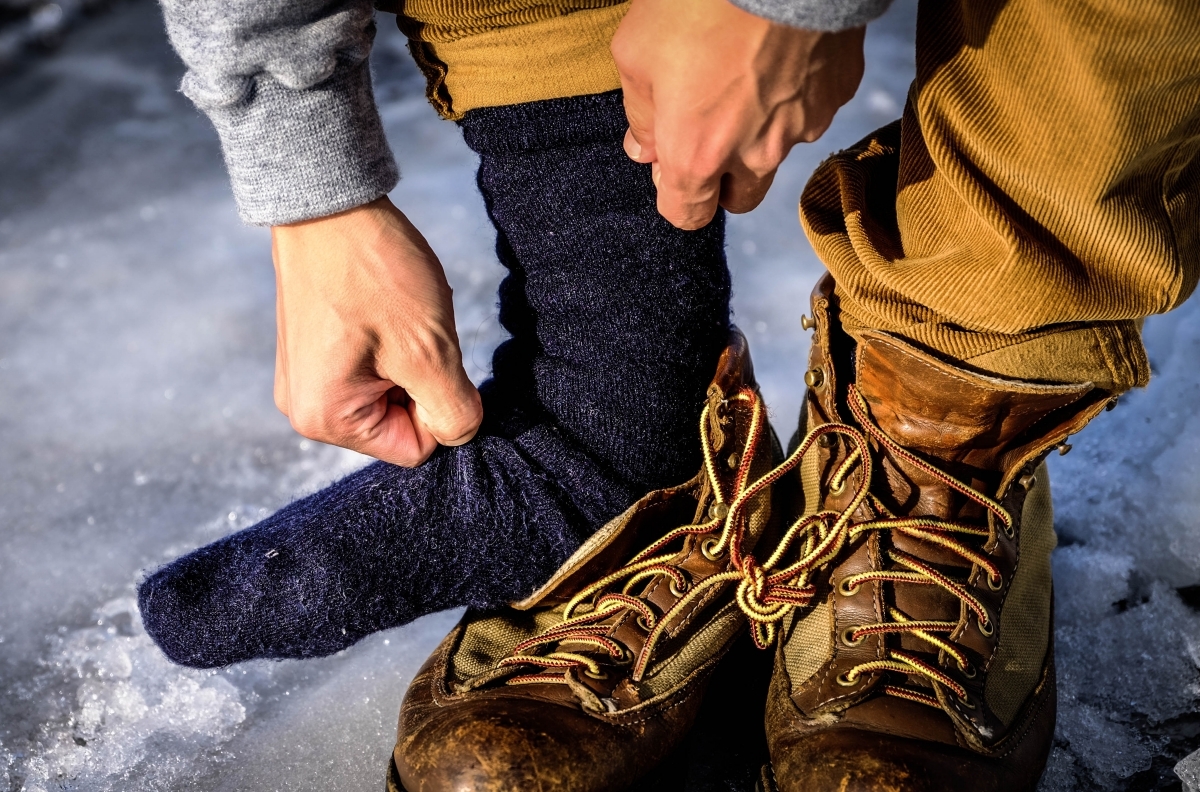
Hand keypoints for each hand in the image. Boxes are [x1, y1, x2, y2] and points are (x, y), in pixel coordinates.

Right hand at [271, 196, 481, 466]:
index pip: (416, 447)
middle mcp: (305, 411)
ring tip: (394, 316)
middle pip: (400, 423)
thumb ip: (453, 411)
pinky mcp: (313, 354)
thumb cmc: (373, 273)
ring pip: (390, 393)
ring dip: (409, 359)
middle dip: (421, 380)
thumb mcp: (429, 352)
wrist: (328, 201)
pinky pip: (370, 369)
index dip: (440, 404)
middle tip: (411, 330)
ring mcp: (305, 381)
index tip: (428, 354)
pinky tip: (382, 308)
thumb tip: (462, 434)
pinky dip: (390, 343)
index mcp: (326, 420)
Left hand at [611, 0, 864, 229]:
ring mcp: (803, 126)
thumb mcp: (637, 52)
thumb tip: (644, 146)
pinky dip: (794, 92)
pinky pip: (811, 107)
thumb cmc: (696, 3)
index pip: (687, 215)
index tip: (669, 163)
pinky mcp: (837, 92)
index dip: (675, 196)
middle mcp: (756, 155)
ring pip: (777, 150)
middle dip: (722, 179)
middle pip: (740, 198)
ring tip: (745, 74)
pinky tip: (779, 52)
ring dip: (759, 130)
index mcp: (698, 156)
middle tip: (707, 128)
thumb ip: (640, 113)